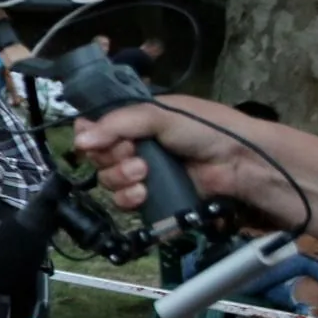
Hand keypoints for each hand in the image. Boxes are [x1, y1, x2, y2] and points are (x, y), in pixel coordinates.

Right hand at [73, 95, 243, 210]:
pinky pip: (125, 203)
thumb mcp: (159, 114)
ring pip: (109, 181)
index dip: (92, 136)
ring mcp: (144, 174)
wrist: (239, 162)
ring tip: (143, 173)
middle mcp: (135, 147)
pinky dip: (129, 199)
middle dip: (110, 158)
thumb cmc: (203, 128)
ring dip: (121, 178)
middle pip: (98, 157)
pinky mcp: (153, 199)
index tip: (98, 139)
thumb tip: (78, 141)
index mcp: (135, 121)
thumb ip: (117, 124)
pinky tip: (144, 192)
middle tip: (132, 155)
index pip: (95, 129)